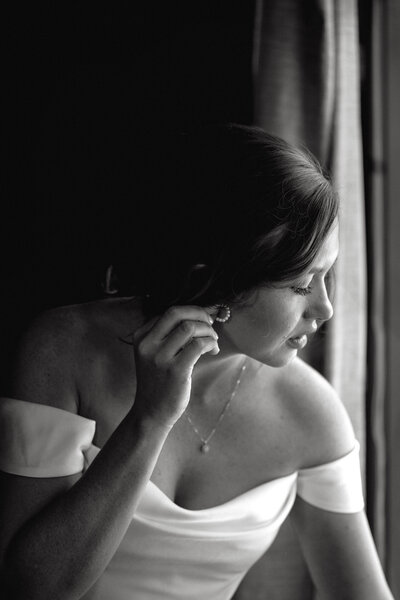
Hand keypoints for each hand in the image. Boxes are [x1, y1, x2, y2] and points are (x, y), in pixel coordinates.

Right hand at [132, 306, 218, 428]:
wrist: (151, 412)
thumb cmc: (159, 380)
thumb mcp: (155, 353)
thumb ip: (170, 335)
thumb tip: (202, 314)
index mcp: (141, 336)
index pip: (169, 312)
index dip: (191, 311)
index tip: (204, 317)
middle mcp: (147, 344)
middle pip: (176, 313)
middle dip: (200, 313)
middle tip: (211, 323)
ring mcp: (160, 358)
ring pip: (189, 327)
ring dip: (207, 330)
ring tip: (213, 341)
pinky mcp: (175, 371)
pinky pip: (198, 345)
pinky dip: (210, 343)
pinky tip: (213, 350)